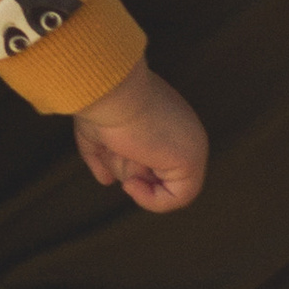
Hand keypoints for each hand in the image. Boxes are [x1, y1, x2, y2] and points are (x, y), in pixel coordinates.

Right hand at [71, 59, 208, 212]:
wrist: (108, 88)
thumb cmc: (101, 105)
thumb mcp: (97, 134)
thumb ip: (103, 157)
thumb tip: (107, 180)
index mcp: (170, 123)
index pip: (157, 161)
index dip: (129, 166)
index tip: (112, 152)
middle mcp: (185, 133)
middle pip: (160, 175)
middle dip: (131, 170)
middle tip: (117, 151)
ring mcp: (192, 146)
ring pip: (167, 188)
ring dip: (137, 181)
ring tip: (126, 157)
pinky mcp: (191, 159)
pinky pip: (178, 198)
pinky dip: (151, 200)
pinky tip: (133, 182)